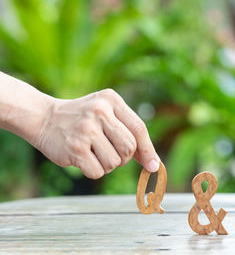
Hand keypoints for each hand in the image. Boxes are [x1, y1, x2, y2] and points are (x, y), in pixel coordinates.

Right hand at [33, 89, 159, 178]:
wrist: (43, 118)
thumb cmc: (82, 119)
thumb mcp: (106, 113)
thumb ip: (128, 131)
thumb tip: (154, 163)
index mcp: (111, 100)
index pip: (139, 128)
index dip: (148, 150)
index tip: (154, 165)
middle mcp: (100, 111)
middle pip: (129, 147)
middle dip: (124, 157)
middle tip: (109, 152)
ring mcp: (86, 129)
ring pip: (115, 162)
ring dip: (107, 165)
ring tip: (93, 152)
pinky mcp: (75, 147)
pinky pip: (98, 172)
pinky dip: (93, 171)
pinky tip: (83, 158)